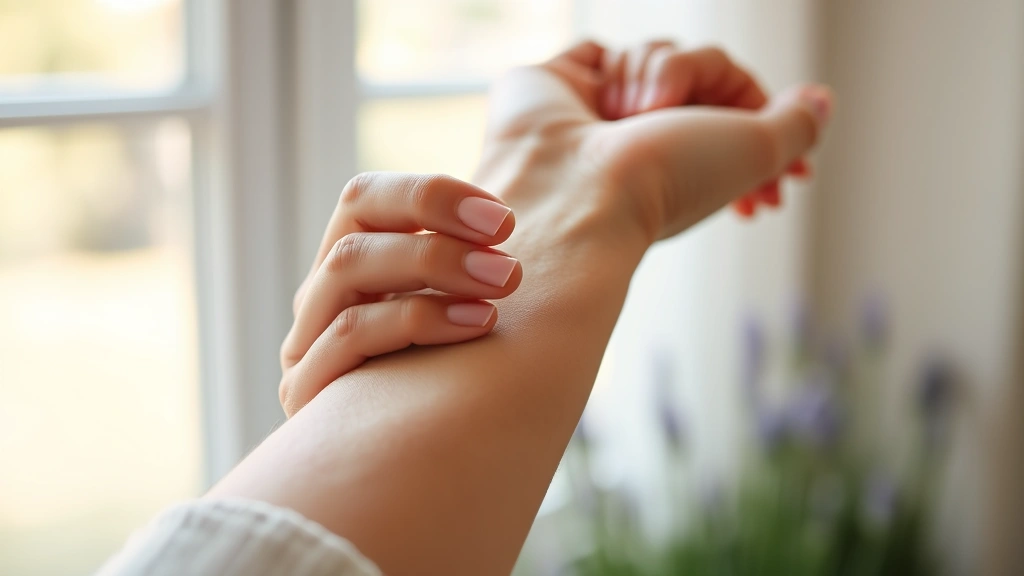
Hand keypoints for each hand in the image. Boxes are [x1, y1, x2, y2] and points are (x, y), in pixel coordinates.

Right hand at [278, 173, 522, 416]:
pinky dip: (416, 319)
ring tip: (504, 283)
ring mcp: (305, 343)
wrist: (408, 478)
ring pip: (347, 270)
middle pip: (356, 232)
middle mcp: (320, 299)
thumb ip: (465, 265)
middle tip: (510, 258)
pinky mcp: (305, 392)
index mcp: (350, 267)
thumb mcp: (453, 313)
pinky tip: (477, 324)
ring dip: (434, 267)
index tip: (503, 217)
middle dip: (440, 235)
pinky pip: (349, 336)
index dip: (431, 194)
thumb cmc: (450, 385)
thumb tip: (515, 215)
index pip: (364, 198)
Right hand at [479, 40, 831, 245]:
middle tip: (677, 119)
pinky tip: (602, 101)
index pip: (738, 112)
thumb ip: (797, 123)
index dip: (763, 116)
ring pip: (655, 52)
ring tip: (633, 114)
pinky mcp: (560, 88)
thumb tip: (819, 101)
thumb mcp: (757, 151)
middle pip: (700, 69)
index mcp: (687, 167)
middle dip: (703, 81)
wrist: (576, 186)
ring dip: (658, 73)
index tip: (794, 176)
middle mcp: (645, 141)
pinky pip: (601, 49)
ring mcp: (600, 114)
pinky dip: (610, 66)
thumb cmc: (662, 180)